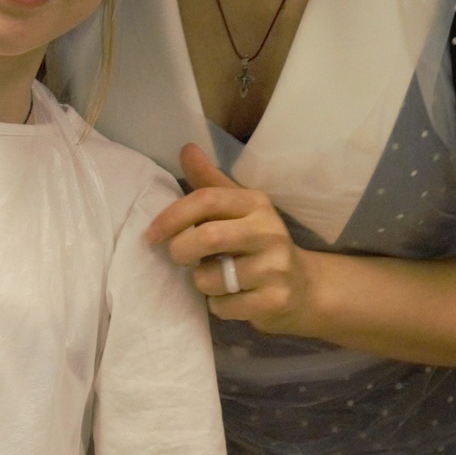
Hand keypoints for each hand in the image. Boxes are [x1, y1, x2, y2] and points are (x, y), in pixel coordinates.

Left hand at [146, 146, 317, 332]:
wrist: (303, 287)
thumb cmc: (258, 244)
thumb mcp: (238, 209)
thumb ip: (210, 182)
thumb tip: (186, 148)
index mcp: (255, 203)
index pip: (207, 200)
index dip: (172, 216)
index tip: (152, 234)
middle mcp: (269, 230)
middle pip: (208, 237)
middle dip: (180, 250)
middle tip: (178, 258)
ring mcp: (275, 266)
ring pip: (211, 278)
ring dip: (201, 282)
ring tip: (214, 279)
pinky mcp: (275, 300)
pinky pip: (223, 306)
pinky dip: (217, 306)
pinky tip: (232, 298)